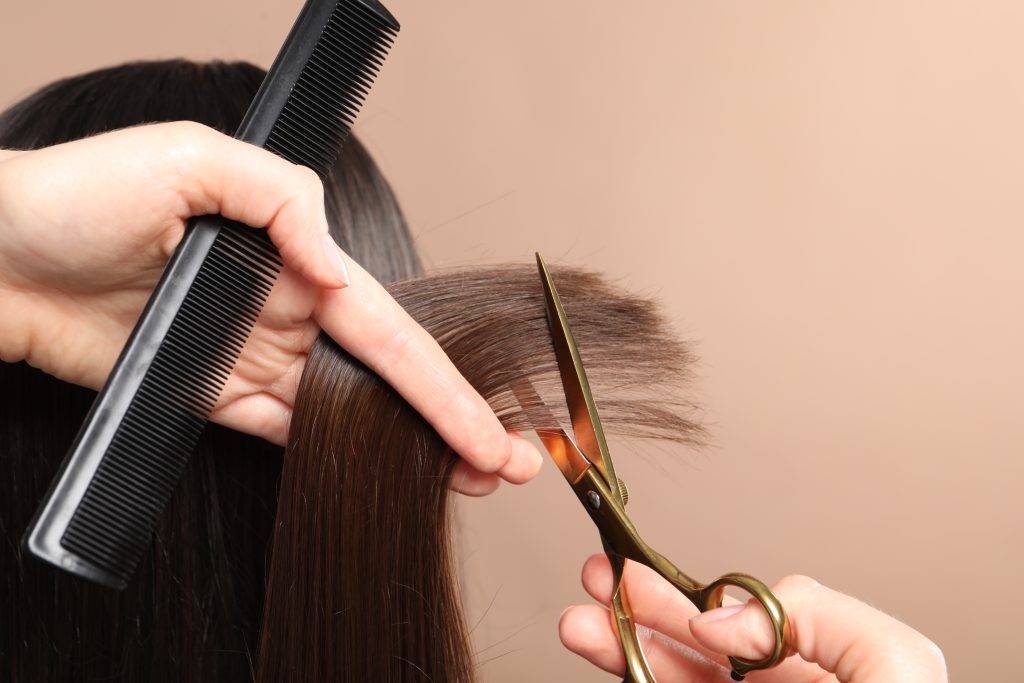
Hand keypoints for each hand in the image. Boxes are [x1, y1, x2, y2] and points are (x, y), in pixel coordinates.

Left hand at [0, 121, 541, 494]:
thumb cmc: (80, 193)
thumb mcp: (194, 158)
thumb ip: (282, 200)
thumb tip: (338, 269)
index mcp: (292, 254)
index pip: (384, 326)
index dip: (441, 382)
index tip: (488, 427)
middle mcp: (282, 307)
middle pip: (381, 375)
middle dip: (447, 420)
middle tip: (502, 465)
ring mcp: (249, 356)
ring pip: (344, 409)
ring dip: (403, 444)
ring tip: (460, 478)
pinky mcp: (210, 394)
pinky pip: (281, 430)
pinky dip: (335, 451)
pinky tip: (383, 470)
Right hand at [559, 554, 946, 681]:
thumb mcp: (891, 661)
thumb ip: (813, 614)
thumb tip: (719, 619)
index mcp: (819, 667)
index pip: (738, 619)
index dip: (680, 591)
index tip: (635, 571)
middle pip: (691, 649)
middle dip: (637, 612)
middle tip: (594, 584)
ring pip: (671, 682)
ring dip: (623, 652)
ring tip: (580, 627)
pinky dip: (636, 681)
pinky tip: (618, 667)